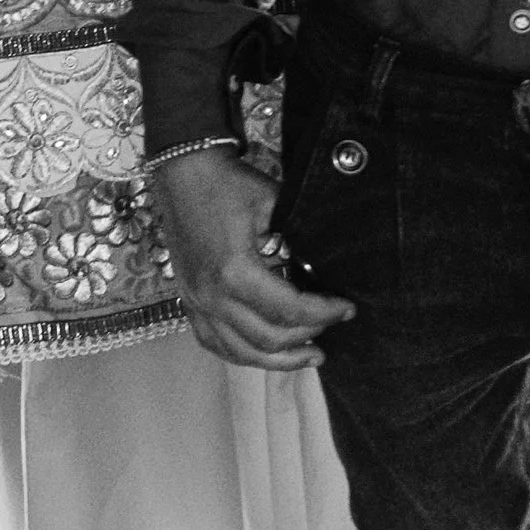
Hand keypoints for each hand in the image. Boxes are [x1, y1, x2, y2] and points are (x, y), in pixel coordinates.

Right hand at [148, 148, 354, 370]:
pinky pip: (214, 344)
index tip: (347, 308)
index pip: (289, 309)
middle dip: (308, 335)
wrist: (182, 170)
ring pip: (242, 352)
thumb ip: (299, 236)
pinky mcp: (188, 300)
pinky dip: (242, 354)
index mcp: (235, 271)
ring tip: (310, 354)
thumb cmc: (230, 183)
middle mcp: (213, 296)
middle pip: (269, 338)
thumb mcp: (273, 202)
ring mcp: (197, 302)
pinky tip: (264, 353)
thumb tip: (325, 264)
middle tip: (332, 324)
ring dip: (279, 359)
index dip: (324, 312)